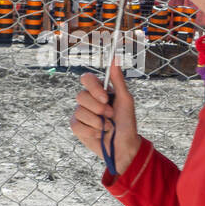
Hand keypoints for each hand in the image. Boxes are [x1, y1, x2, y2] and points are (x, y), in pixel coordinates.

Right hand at [71, 57, 140, 172]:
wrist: (124, 147)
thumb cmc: (127, 123)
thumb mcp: (126, 100)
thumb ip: (118, 80)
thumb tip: (115, 58)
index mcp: (99, 91)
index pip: (86, 79)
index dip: (93, 88)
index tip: (106, 98)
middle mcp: (88, 100)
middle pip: (80, 96)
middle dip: (98, 108)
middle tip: (110, 116)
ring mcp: (81, 113)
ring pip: (80, 112)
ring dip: (97, 122)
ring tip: (108, 127)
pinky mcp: (77, 127)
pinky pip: (76, 125)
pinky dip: (91, 131)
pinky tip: (99, 134)